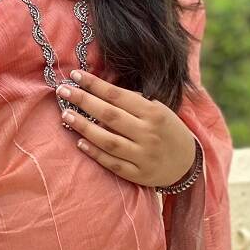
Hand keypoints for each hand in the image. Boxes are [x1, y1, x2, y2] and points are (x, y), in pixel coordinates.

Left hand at [55, 70, 196, 188]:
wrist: (187, 162)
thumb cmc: (167, 129)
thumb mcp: (158, 109)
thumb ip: (132, 101)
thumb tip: (99, 89)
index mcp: (153, 113)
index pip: (118, 96)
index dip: (95, 84)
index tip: (75, 75)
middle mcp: (148, 133)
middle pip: (110, 115)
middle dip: (83, 101)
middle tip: (63, 91)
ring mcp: (143, 156)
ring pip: (108, 141)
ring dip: (84, 127)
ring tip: (66, 115)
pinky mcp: (138, 174)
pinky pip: (112, 163)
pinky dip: (94, 153)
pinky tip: (79, 142)